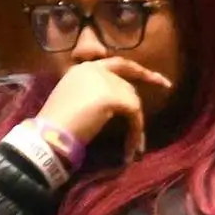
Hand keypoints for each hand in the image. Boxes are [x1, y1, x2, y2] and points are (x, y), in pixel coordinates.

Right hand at [40, 55, 170, 157]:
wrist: (48, 135)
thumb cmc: (57, 126)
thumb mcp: (76, 102)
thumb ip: (95, 95)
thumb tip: (117, 106)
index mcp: (83, 69)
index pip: (117, 64)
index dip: (138, 70)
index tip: (157, 78)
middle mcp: (94, 69)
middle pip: (127, 84)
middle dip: (147, 89)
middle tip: (166, 88)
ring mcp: (104, 81)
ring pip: (132, 102)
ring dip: (135, 126)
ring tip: (133, 148)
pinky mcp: (112, 96)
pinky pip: (134, 115)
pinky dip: (135, 133)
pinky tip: (131, 150)